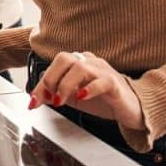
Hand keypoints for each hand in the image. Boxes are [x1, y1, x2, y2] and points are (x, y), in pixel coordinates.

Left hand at [28, 51, 145, 131]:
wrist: (131, 108)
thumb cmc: (103, 99)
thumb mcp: (73, 98)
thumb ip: (55, 95)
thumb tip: (35, 98)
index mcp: (78, 63)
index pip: (54, 66)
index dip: (42, 83)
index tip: (34, 100)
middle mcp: (89, 62)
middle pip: (64, 58)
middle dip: (52, 78)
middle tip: (51, 97)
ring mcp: (103, 71)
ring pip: (80, 67)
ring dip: (66, 84)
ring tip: (62, 100)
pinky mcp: (115, 84)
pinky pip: (102, 80)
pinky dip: (89, 88)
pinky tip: (82, 96)